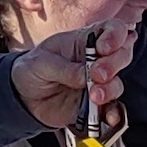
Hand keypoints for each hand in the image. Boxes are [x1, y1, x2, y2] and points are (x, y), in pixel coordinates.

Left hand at [12, 19, 140, 129]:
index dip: (115, 36)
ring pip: (117, 83)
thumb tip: (84, 77)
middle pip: (122, 55)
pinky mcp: (96, 105)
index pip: (112, 29)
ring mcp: (98, 83)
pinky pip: (112, 109)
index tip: (103, 48)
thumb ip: (63, 68)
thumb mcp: (40, 62)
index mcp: (85, 41)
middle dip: (113, 64)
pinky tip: (109, 117)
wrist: (24, 98)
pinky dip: (114, 113)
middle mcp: (97, 60)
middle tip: (97, 75)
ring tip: (94, 96)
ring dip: (110, 89)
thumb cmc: (32, 69)